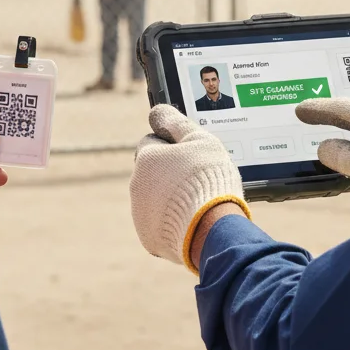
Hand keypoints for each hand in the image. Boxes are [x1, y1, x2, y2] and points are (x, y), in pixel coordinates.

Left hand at [131, 105, 250, 272]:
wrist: (212, 229)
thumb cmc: (208, 178)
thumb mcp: (200, 140)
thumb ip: (176, 123)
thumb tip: (156, 112)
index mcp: (146, 158)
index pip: (153, 142)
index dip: (173, 146)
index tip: (190, 155)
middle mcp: (137, 185)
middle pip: (153, 172)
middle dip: (170, 173)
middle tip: (197, 179)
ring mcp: (141, 214)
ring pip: (155, 198)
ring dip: (170, 197)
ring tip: (198, 202)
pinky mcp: (149, 238)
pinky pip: (160, 224)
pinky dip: (173, 221)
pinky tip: (192, 220)